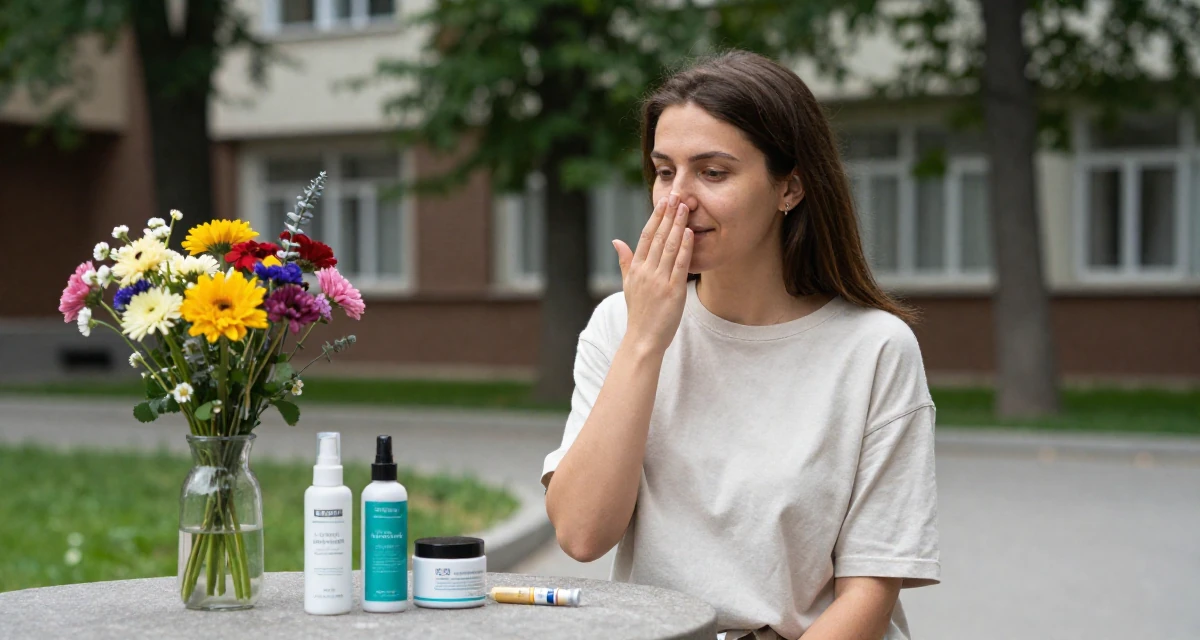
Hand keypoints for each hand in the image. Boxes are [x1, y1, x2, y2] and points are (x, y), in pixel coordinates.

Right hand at [612, 193, 693, 355]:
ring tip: (685, 207)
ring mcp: (659, 280)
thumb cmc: (638, 314)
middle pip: (658, 237)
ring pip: (670, 247)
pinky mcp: (673, 290)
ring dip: (678, 225)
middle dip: (668, 214)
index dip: (655, 217)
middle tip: (676, 195)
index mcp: (636, 269)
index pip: (646, 236)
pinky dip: (685, 247)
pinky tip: (690, 233)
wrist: (643, 340)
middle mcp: (646, 272)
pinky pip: (680, 264)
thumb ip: (624, 261)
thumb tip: (616, 241)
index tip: (663, 201)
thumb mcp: (628, 285)